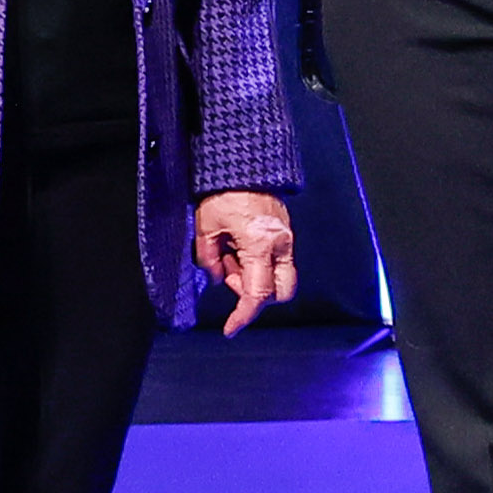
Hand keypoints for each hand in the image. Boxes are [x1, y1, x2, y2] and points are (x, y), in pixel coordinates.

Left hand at [193, 192, 300, 332]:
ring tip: (230, 254)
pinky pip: (278, 261)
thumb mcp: (206, 228)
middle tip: (231, 277)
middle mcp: (280, 245)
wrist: (243, 164)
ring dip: (254, 277)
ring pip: (280, 277)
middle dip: (257, 295)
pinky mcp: (286, 233)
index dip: (244, 315)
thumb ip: (209, 259)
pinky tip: (239, 247)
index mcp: (259, 244)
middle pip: (281, 292)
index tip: (231, 329)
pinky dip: (258, 264)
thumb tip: (216, 278)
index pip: (258, 294)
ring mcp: (287, 239)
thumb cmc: (223, 192)